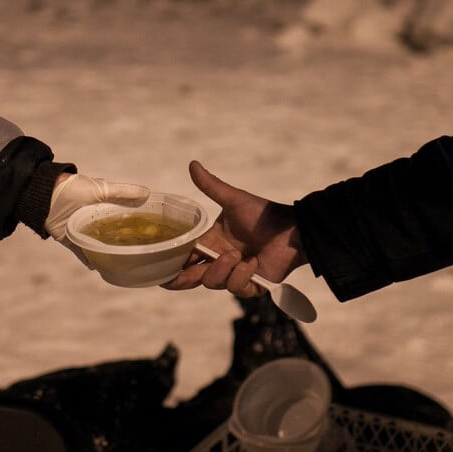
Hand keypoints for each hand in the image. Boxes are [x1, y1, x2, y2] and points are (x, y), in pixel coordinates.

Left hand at [44, 172, 149, 259]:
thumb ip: (123, 193)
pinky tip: (100, 267)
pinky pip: (83, 252)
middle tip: (138, 252)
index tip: (149, 232)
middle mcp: (95, 219)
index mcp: (104, 206)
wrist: (45, 195)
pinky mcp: (71, 239)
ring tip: (123, 262)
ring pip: (99, 244)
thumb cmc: (74, 188)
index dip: (136, 223)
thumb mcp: (102, 188)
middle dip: (123, 241)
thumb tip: (148, 194)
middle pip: (112, 232)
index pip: (123, 216)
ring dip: (108, 252)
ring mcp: (83, 230)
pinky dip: (90, 260)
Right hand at [163, 161, 306, 294]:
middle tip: (182, 277)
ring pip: (213, 283)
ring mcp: (234, 275)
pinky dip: (241, 276)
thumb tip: (192, 164)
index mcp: (211, 243)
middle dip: (184, 279)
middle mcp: (219, 261)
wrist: (292, 229)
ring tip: (237, 255)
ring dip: (221, 269)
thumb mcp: (234, 199)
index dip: (172, 266)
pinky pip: (236, 287)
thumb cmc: (264, 214)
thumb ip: (211, 186)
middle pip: (193, 278)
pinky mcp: (250, 286)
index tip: (160, 270)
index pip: (185, 258)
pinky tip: (252, 263)